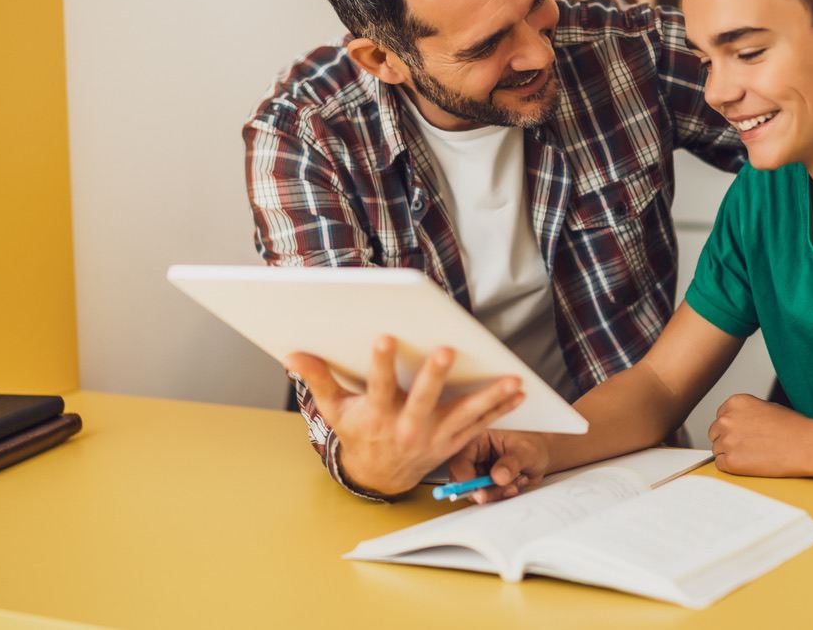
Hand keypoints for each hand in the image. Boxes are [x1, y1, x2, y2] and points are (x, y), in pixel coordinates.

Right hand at [283, 335, 524, 496]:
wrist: (380, 476)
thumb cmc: (359, 434)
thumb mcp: (336, 410)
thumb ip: (319, 379)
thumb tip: (292, 354)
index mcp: (377, 416)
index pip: (377, 386)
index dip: (380, 363)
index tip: (384, 337)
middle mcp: (407, 428)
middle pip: (423, 400)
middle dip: (435, 376)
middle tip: (447, 350)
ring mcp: (435, 437)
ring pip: (464, 415)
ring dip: (490, 397)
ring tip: (513, 379)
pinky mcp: (454, 441)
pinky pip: (481, 424)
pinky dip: (501, 408)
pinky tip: (520, 391)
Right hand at [449, 431, 551, 503]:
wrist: (543, 457)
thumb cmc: (533, 446)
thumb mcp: (526, 452)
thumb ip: (512, 463)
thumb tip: (498, 476)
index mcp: (478, 439)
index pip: (460, 460)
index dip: (465, 479)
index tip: (479, 490)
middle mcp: (475, 455)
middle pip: (462, 479)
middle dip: (483, 489)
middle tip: (502, 489)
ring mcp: (479, 471)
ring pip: (474, 491)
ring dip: (495, 493)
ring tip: (514, 484)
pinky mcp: (485, 484)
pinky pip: (485, 497)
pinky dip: (500, 496)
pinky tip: (513, 486)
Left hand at [708, 393, 811, 476]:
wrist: (805, 446)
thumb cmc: (792, 427)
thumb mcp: (765, 407)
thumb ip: (745, 413)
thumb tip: (735, 423)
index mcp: (735, 402)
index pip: (720, 417)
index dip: (732, 428)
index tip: (743, 434)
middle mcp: (727, 419)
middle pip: (715, 433)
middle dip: (728, 440)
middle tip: (748, 447)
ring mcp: (727, 440)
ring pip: (717, 450)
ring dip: (730, 454)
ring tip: (753, 455)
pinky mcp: (731, 461)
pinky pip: (720, 465)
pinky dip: (731, 466)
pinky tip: (749, 463)